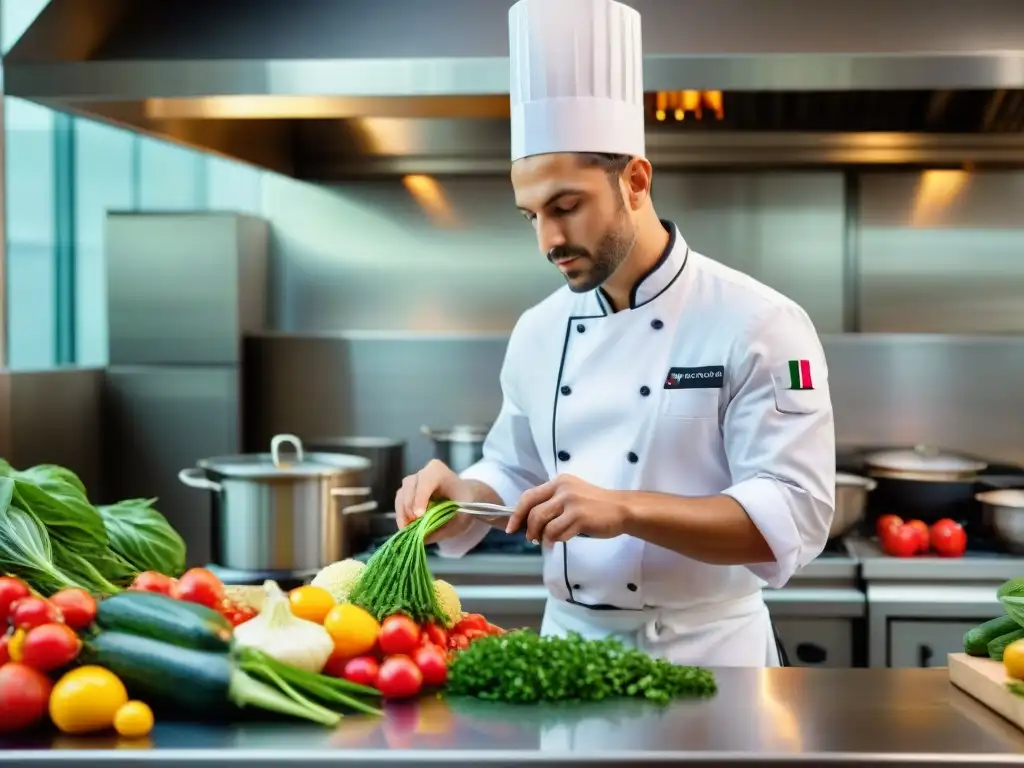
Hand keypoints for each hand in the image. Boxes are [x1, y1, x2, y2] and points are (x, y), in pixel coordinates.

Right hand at [394, 459, 475, 542]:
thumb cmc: (463, 504)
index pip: (427, 480)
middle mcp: (424, 473)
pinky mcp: (407, 491)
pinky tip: (406, 527)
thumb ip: (441, 529)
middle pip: (410, 487)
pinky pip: (399, 502)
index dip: (421, 497)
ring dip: (403, 513)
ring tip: (409, 528)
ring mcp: (414, 481)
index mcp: (440, 472)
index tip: (419, 515)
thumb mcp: (459, 519)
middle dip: (409, 507)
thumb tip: (421, 539)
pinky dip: (401, 516)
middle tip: (414, 524)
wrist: (464, 497)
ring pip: (401, 495)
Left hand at [506, 474, 628, 544]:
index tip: (511, 528)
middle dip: (528, 529)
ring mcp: (571, 503)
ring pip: (543, 524)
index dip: (517, 514)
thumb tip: (528, 521)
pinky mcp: (580, 517)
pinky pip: (558, 533)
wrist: (622, 509)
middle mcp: (563, 489)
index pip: (529, 496)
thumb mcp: (572, 495)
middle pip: (533, 512)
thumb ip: (552, 503)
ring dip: (541, 537)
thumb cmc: (595, 505)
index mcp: (559, 482)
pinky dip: (556, 540)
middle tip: (530, 538)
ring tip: (546, 541)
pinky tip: (560, 541)